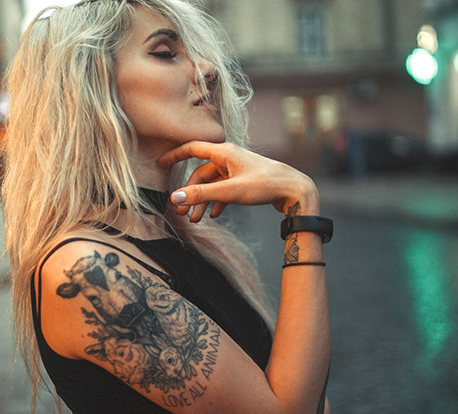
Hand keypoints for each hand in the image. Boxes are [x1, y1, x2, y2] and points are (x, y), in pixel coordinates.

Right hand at [158, 141, 319, 221]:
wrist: (296, 191)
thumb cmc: (266, 185)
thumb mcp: (230, 191)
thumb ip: (201, 195)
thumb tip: (175, 198)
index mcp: (224, 153)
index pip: (192, 149)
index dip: (175, 155)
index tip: (161, 163)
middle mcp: (229, 158)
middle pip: (201, 173)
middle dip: (190, 193)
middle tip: (182, 212)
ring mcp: (237, 170)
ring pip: (212, 185)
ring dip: (202, 201)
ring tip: (196, 220)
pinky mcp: (245, 181)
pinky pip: (224, 190)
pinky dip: (216, 202)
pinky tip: (213, 215)